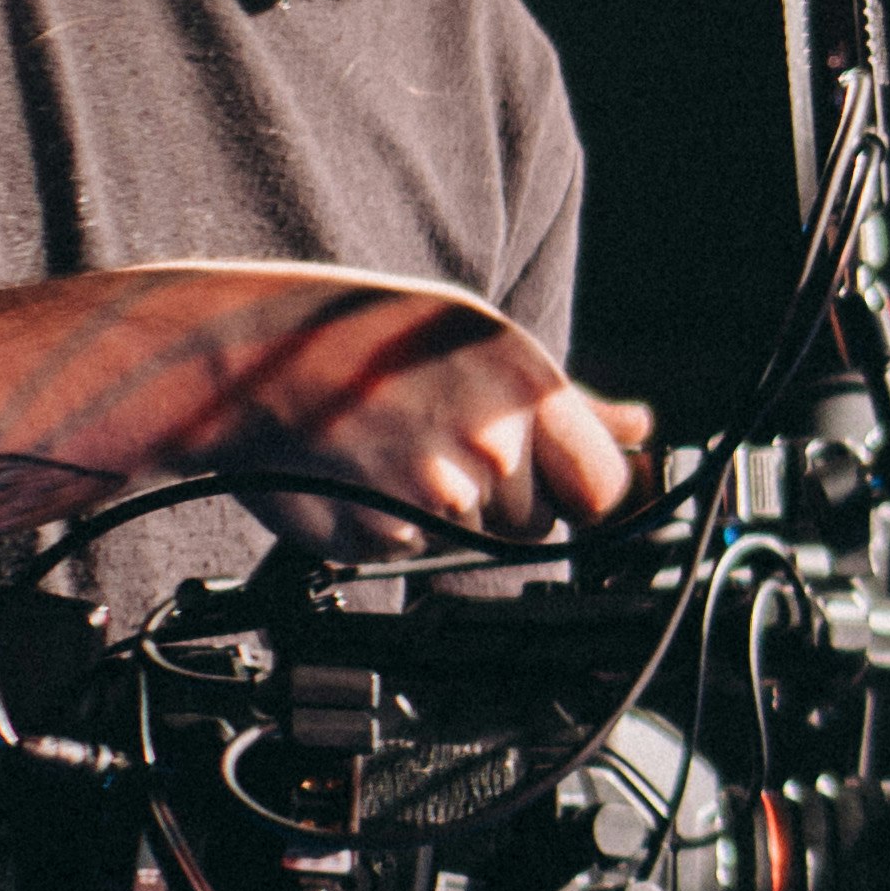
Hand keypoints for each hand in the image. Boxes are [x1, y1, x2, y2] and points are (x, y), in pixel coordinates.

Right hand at [249, 374, 650, 558]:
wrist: (250, 359)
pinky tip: (360, 474)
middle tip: (438, 440)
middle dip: (501, 497)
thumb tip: (639, 427)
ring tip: (392, 449)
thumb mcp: (480, 340)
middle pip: (538, 523)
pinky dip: (386, 526)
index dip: (579, 491)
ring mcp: (437, 498)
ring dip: (438, 511)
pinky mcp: (383, 538)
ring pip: (471, 541)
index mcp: (530, 392)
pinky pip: (408, 552)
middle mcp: (492, 447)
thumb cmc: (368, 338)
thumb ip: (569, 403)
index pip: (604, 490)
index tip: (552, 480)